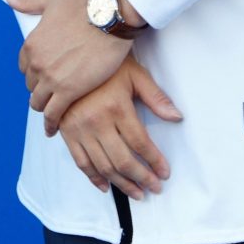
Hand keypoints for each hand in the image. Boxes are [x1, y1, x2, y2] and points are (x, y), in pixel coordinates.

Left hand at [6, 0, 133, 132]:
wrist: (110, 16)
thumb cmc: (85, 4)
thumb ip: (30, 1)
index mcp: (32, 42)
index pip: (24, 65)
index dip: (34, 70)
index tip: (43, 73)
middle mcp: (37, 62)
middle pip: (31, 84)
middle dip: (39, 87)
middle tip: (52, 91)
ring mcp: (51, 78)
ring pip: (39, 101)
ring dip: (44, 106)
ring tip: (51, 112)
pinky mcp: (69, 91)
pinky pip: (54, 114)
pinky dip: (52, 124)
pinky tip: (53, 129)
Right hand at [58, 56, 183, 200]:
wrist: (73, 50)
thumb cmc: (107, 62)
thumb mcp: (135, 74)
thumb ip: (156, 98)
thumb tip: (177, 118)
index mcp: (117, 107)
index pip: (140, 143)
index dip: (154, 162)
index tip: (165, 174)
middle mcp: (97, 121)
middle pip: (122, 160)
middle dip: (141, 178)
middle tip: (154, 188)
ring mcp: (79, 128)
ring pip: (103, 166)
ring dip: (121, 183)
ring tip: (137, 193)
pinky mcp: (66, 131)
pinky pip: (80, 161)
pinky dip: (93, 177)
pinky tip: (106, 186)